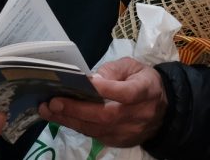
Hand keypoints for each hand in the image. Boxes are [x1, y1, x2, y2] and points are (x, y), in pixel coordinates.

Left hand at [38, 57, 166, 147]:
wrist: (161, 109)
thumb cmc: (142, 82)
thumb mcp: (132, 67)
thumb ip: (112, 71)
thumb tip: (90, 81)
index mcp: (146, 91)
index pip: (127, 93)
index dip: (106, 89)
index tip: (84, 83)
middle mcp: (139, 115)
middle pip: (107, 116)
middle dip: (77, 110)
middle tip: (53, 102)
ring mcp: (129, 132)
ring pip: (97, 130)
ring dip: (69, 120)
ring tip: (48, 110)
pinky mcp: (120, 142)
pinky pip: (95, 136)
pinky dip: (77, 126)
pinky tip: (61, 117)